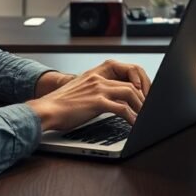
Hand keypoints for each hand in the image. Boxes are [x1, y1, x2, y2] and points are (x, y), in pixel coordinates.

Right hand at [26, 60, 150, 131]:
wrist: (45, 110)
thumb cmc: (61, 105)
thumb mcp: (82, 91)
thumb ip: (97, 91)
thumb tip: (115, 101)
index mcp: (96, 73)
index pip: (126, 70)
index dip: (139, 80)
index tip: (145, 93)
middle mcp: (98, 78)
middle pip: (131, 82)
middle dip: (145, 96)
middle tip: (150, 108)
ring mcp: (98, 89)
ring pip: (130, 93)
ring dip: (141, 106)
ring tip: (145, 117)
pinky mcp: (96, 102)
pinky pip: (122, 109)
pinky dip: (132, 117)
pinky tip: (135, 125)